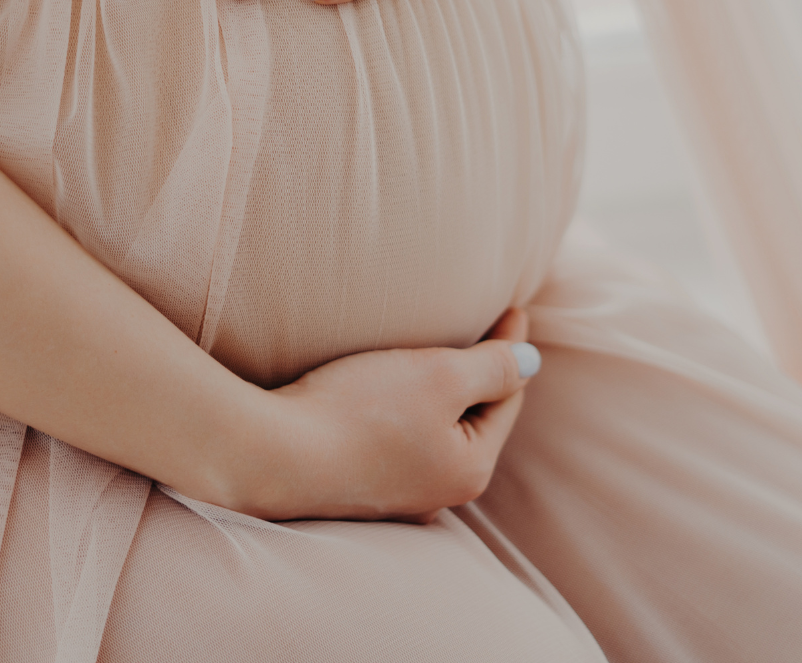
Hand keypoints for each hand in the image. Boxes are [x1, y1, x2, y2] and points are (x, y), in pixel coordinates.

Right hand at [207, 309, 541, 522]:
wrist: (270, 453)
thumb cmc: (358, 413)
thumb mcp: (440, 377)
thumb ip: (493, 368)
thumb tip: (531, 364)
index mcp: (469, 469)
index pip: (507, 397)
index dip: (511, 348)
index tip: (511, 306)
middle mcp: (437, 493)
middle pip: (471, 418)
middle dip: (477, 374)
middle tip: (480, 327)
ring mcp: (394, 494)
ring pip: (432, 429)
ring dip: (435, 392)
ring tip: (431, 355)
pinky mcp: (354, 483)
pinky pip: (395, 439)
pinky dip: (400, 410)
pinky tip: (382, 391)